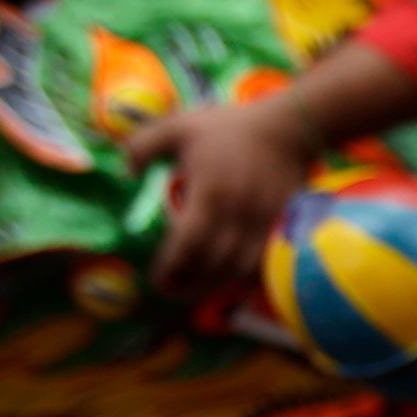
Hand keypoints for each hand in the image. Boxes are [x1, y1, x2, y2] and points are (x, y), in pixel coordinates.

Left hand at [132, 90, 320, 296]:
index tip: (157, 278)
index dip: (171, 267)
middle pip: (214, 264)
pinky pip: (262, 262)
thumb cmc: (229, 128)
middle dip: (190, 283)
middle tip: (172, 290)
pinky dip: (245, 277)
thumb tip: (128, 173)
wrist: (287, 128)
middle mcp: (238, 215)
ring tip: (197, 288)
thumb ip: (143, 147)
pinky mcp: (282, 227)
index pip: (188, 244)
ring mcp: (264, 223)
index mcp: (210, 194)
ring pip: (240, 269)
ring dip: (217, 284)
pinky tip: (230, 277)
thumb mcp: (177, 127)